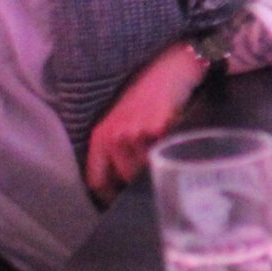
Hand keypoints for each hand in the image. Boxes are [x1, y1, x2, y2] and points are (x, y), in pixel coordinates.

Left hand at [85, 41, 209, 200]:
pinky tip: (175, 137)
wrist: (170, 69)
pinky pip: (166, 155)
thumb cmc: (147, 96)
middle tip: (152, 170)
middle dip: (139, 180)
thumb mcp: (122, 121)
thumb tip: (122, 186)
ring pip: (148, 170)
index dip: (109, 196)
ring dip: (158, 164)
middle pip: (126, 179)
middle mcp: (114, 136)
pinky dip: (172, 151)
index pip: (96, 180)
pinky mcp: (158, 131)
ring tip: (166, 148)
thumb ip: (118, 150)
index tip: (121, 201)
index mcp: (101, 136)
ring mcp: (136, 134)